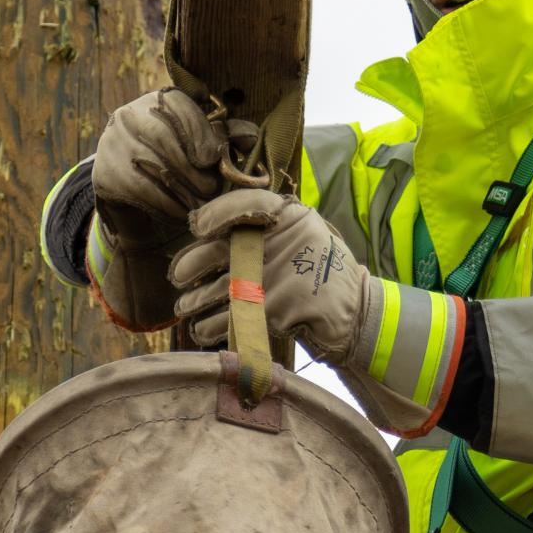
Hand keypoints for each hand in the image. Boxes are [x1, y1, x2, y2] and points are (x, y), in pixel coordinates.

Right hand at [93, 90, 226, 248]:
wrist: (128, 182)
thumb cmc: (175, 159)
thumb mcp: (197, 142)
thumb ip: (224, 137)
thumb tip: (250, 139)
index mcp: (158, 100)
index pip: (179, 106)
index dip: (200, 133)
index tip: (212, 159)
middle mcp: (130, 115)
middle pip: (163, 138)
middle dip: (192, 168)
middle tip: (210, 189)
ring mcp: (113, 143)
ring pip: (151, 165)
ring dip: (182, 190)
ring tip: (200, 204)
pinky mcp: (105, 173)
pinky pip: (140, 190)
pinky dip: (166, 204)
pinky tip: (179, 212)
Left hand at [172, 190, 466, 436]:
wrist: (353, 312)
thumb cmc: (318, 273)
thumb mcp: (299, 234)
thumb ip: (263, 226)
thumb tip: (204, 225)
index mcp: (291, 217)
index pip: (246, 203)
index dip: (216, 213)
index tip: (197, 227)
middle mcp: (286, 241)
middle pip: (221, 249)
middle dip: (190, 265)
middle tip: (178, 278)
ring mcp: (280, 277)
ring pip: (219, 289)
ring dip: (195, 302)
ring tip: (186, 308)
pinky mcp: (277, 310)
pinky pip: (231, 319)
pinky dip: (211, 327)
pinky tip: (203, 328)